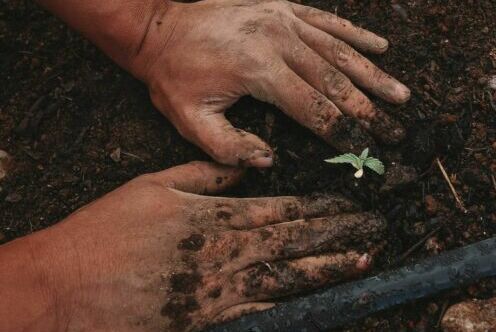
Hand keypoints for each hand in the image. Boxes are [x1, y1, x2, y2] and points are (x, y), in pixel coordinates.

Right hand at [4, 162, 385, 330]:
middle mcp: (224, 253)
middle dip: (337, 236)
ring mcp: (218, 290)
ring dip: (326, 269)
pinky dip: (291, 306)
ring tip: (362, 262)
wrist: (69, 284)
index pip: (280, 210)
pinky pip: (258, 312)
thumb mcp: (155, 185)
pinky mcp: (206, 319)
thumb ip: (205, 174)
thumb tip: (245, 167)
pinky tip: (317, 302)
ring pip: (286, 277)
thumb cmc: (108, 229)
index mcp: (213, 218)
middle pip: (292, 242)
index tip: (348, 205)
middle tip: (374, 231)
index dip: (318, 208)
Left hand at [133, 0, 410, 166]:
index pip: (313, 108)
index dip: (343, 133)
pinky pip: (328, 21)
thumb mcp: (189, 120)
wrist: (159, 29)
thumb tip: (270, 161)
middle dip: (368, 110)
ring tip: (401, 95)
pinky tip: (381, 46)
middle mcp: (279, 40)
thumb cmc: (173, 77)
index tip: (366, 151)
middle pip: (336, 81)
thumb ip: (228, 147)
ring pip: (340, 51)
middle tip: (395, 132)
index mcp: (258, 70)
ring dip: (373, 75)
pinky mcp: (282, 8)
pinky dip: (355, 35)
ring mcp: (283, 19)